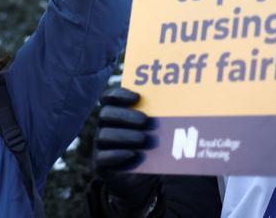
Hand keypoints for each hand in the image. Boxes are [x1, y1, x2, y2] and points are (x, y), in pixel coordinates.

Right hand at [94, 87, 159, 212]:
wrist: (145, 181)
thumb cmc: (151, 150)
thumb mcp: (156, 132)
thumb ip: (159, 117)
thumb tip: (175, 103)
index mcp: (114, 113)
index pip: (109, 98)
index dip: (119, 94)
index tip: (137, 97)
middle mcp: (104, 127)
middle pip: (105, 114)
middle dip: (125, 116)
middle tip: (145, 120)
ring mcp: (100, 146)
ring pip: (103, 135)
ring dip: (124, 135)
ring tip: (143, 139)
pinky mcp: (100, 165)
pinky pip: (102, 157)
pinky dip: (117, 154)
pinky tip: (133, 154)